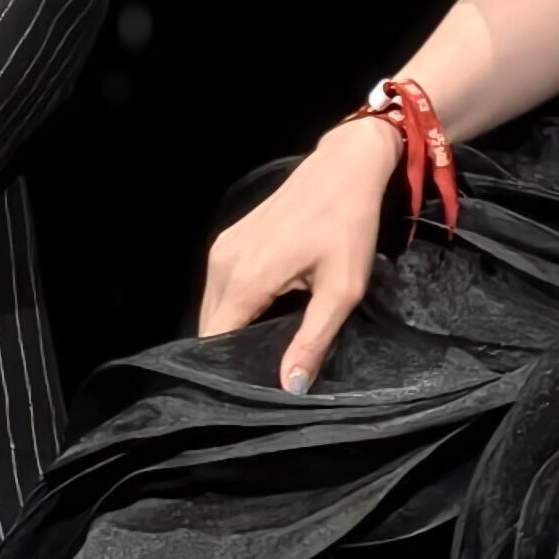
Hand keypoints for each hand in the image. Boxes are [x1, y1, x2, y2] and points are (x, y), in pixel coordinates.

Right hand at [198, 122, 400, 391]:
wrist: (344, 168)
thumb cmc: (349, 226)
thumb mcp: (342, 289)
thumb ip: (313, 340)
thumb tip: (290, 387)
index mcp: (246, 278)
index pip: (214, 340)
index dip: (229, 370)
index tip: (251, 391)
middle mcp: (223, 263)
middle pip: (210, 326)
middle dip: (230, 354)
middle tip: (264, 376)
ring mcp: (222, 248)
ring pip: (214, 308)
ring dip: (233, 330)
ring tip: (265, 351)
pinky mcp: (228, 240)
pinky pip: (221, 288)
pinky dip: (236, 308)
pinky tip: (264, 318)